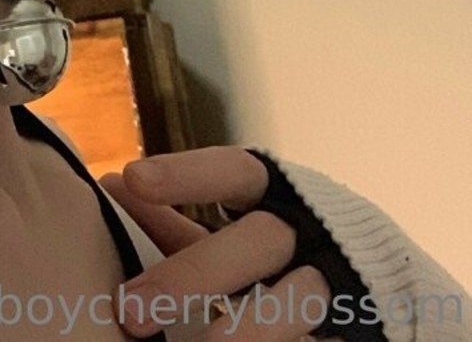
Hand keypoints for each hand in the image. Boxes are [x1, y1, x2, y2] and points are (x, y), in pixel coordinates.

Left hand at [100, 146, 333, 341]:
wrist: (382, 288)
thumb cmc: (280, 249)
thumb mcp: (231, 227)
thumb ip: (176, 215)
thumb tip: (111, 185)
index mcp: (278, 192)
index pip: (232, 170)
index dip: (186, 173)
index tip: (134, 180)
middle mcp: (312, 230)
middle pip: (257, 241)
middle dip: (194, 274)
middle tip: (132, 310)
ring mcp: (340, 282)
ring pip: (296, 300)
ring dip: (247, 328)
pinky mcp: (355, 323)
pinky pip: (314, 338)